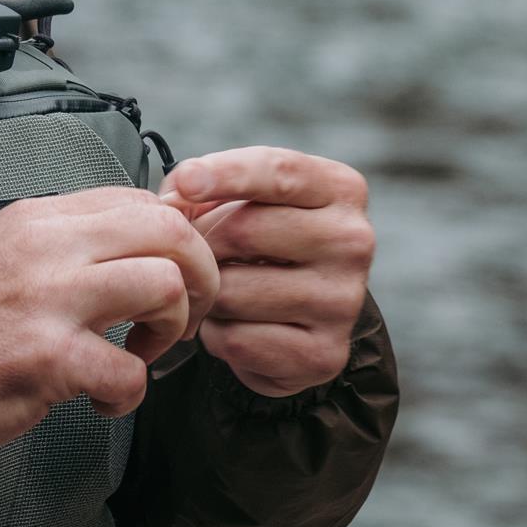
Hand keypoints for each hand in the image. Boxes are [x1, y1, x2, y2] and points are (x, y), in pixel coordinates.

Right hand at [0, 186, 220, 467]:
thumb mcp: (4, 256)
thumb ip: (65, 246)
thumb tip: (139, 244)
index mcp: (37, 218)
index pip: (142, 199)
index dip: (177, 240)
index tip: (174, 276)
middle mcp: (45, 246)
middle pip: (169, 229)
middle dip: (199, 276)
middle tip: (181, 315)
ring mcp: (46, 299)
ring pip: (165, 286)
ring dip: (172, 330)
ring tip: (141, 353)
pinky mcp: (46, 358)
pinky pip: (131, 370)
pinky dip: (130, 393)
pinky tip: (101, 400)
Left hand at [161, 147, 374, 397]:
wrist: (301, 318)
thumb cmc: (264, 242)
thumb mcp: (245, 199)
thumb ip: (207, 189)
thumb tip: (174, 198)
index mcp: (340, 189)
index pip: (279, 172)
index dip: (225, 174)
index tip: (185, 183)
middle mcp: (352, 242)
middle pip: (244, 231)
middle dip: (202, 242)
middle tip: (194, 254)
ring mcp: (343, 302)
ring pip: (232, 291)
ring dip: (207, 293)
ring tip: (219, 289)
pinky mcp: (324, 354)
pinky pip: (236, 340)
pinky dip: (216, 334)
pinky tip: (232, 324)